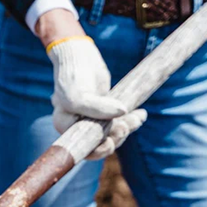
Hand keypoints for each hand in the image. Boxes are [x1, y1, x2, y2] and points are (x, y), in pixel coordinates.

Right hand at [46, 35, 146, 159]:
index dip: (98, 151)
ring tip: (138, 117)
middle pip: (99, 144)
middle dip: (116, 137)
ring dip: (127, 128)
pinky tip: (141, 114)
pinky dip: (131, 120)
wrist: (79, 55)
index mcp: (65, 127)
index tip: (111, 142)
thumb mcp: (79, 95)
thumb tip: (122, 113)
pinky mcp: (105, 112)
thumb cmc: (73, 75)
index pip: (82, 149)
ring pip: (112, 133)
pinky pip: (119, 122)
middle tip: (126, 125)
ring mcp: (92, 120)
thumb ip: (97, 108)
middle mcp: (77, 127)